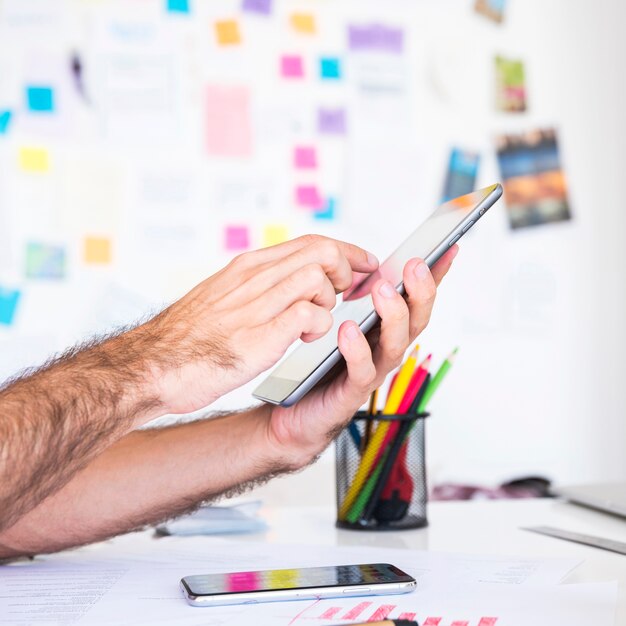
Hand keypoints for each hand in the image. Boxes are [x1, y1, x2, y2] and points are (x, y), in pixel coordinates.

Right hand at [138, 236, 377, 414]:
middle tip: (344, 294)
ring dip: (329, 299)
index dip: (346, 251)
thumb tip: (285, 284)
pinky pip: (310, 314)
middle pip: (322, 251)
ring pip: (318, 276)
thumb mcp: (221, 297)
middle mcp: (254, 278)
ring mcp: (256, 305)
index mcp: (247, 268)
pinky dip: (318, 325)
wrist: (152, 366)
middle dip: (346, 270)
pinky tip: (303, 338)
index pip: (310, 242)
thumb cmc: (186, 339)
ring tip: (312, 322)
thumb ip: (254, 288)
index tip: (363, 263)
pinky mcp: (260, 336)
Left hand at [264, 246, 458, 467]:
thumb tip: (361, 258)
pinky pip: (361, 370)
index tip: (449, 247)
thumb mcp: (334, 317)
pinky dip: (357, 350)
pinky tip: (347, 330)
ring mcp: (373, 369)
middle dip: (420, 291)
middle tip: (414, 265)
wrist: (296, 409)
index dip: (435, 275)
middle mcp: (385, 347)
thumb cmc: (317, 361)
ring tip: (382, 290)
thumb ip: (350, 294)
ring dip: (394, 315)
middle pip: (416, 319)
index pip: (416, 298)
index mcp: (384, 326)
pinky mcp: (352, 390)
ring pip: (395, 344)